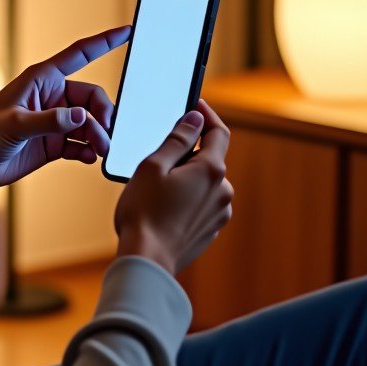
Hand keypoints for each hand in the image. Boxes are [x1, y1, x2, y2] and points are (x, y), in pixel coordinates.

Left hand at [0, 26, 129, 189]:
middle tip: (104, 137)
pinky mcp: (53, 143)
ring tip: (100, 152)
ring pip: (90, 123)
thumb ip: (49, 120)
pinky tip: (90, 158)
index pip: (79, 54)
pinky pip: (82, 143)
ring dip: (99, 136)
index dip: (104, 42)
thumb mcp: (14, 124)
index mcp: (41, 79)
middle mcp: (51, 97)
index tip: (127, 32)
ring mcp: (54, 121)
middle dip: (103, 115)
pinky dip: (89, 150)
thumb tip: (82, 119)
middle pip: (92, 98)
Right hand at [114, 100, 233, 274]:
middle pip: (209, 160)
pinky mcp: (211, 230)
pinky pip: (201, 204)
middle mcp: (223, 191)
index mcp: (211, 170)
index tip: (194, 105)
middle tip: (158, 159)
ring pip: (204, 183)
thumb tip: (195, 119)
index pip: (219, 132)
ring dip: (186, 179)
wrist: (147, 260)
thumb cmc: (144, 212)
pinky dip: (186, 199)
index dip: (206, 115)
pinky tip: (163, 208)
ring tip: (155, 190)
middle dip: (187, 154)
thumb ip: (177, 140)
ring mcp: (219, 213)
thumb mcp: (153, 167)